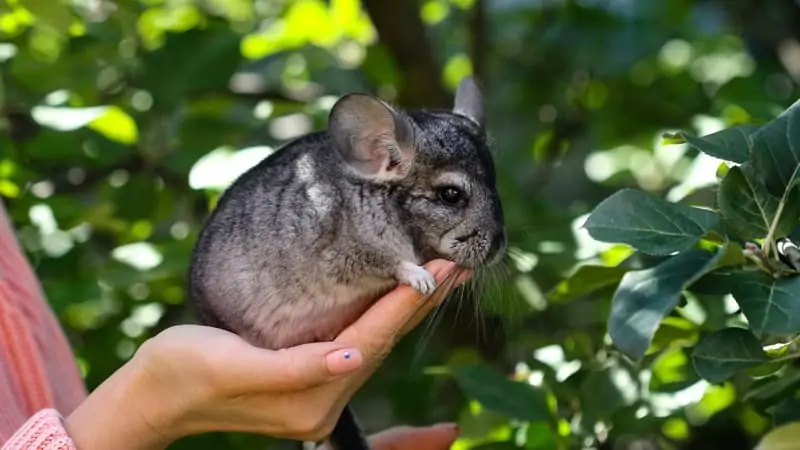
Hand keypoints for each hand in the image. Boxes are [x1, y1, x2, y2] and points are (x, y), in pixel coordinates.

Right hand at [65, 259, 469, 449]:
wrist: (151, 395)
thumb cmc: (182, 371)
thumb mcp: (232, 365)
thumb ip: (295, 367)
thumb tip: (352, 361)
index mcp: (308, 400)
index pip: (369, 341)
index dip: (406, 302)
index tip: (442, 267)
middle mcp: (321, 402)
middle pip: (382, 343)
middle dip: (420, 303)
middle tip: (457, 264)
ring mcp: (316, 394)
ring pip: (374, 345)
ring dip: (407, 311)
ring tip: (438, 276)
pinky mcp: (305, 379)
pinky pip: (357, 350)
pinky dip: (382, 324)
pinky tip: (398, 307)